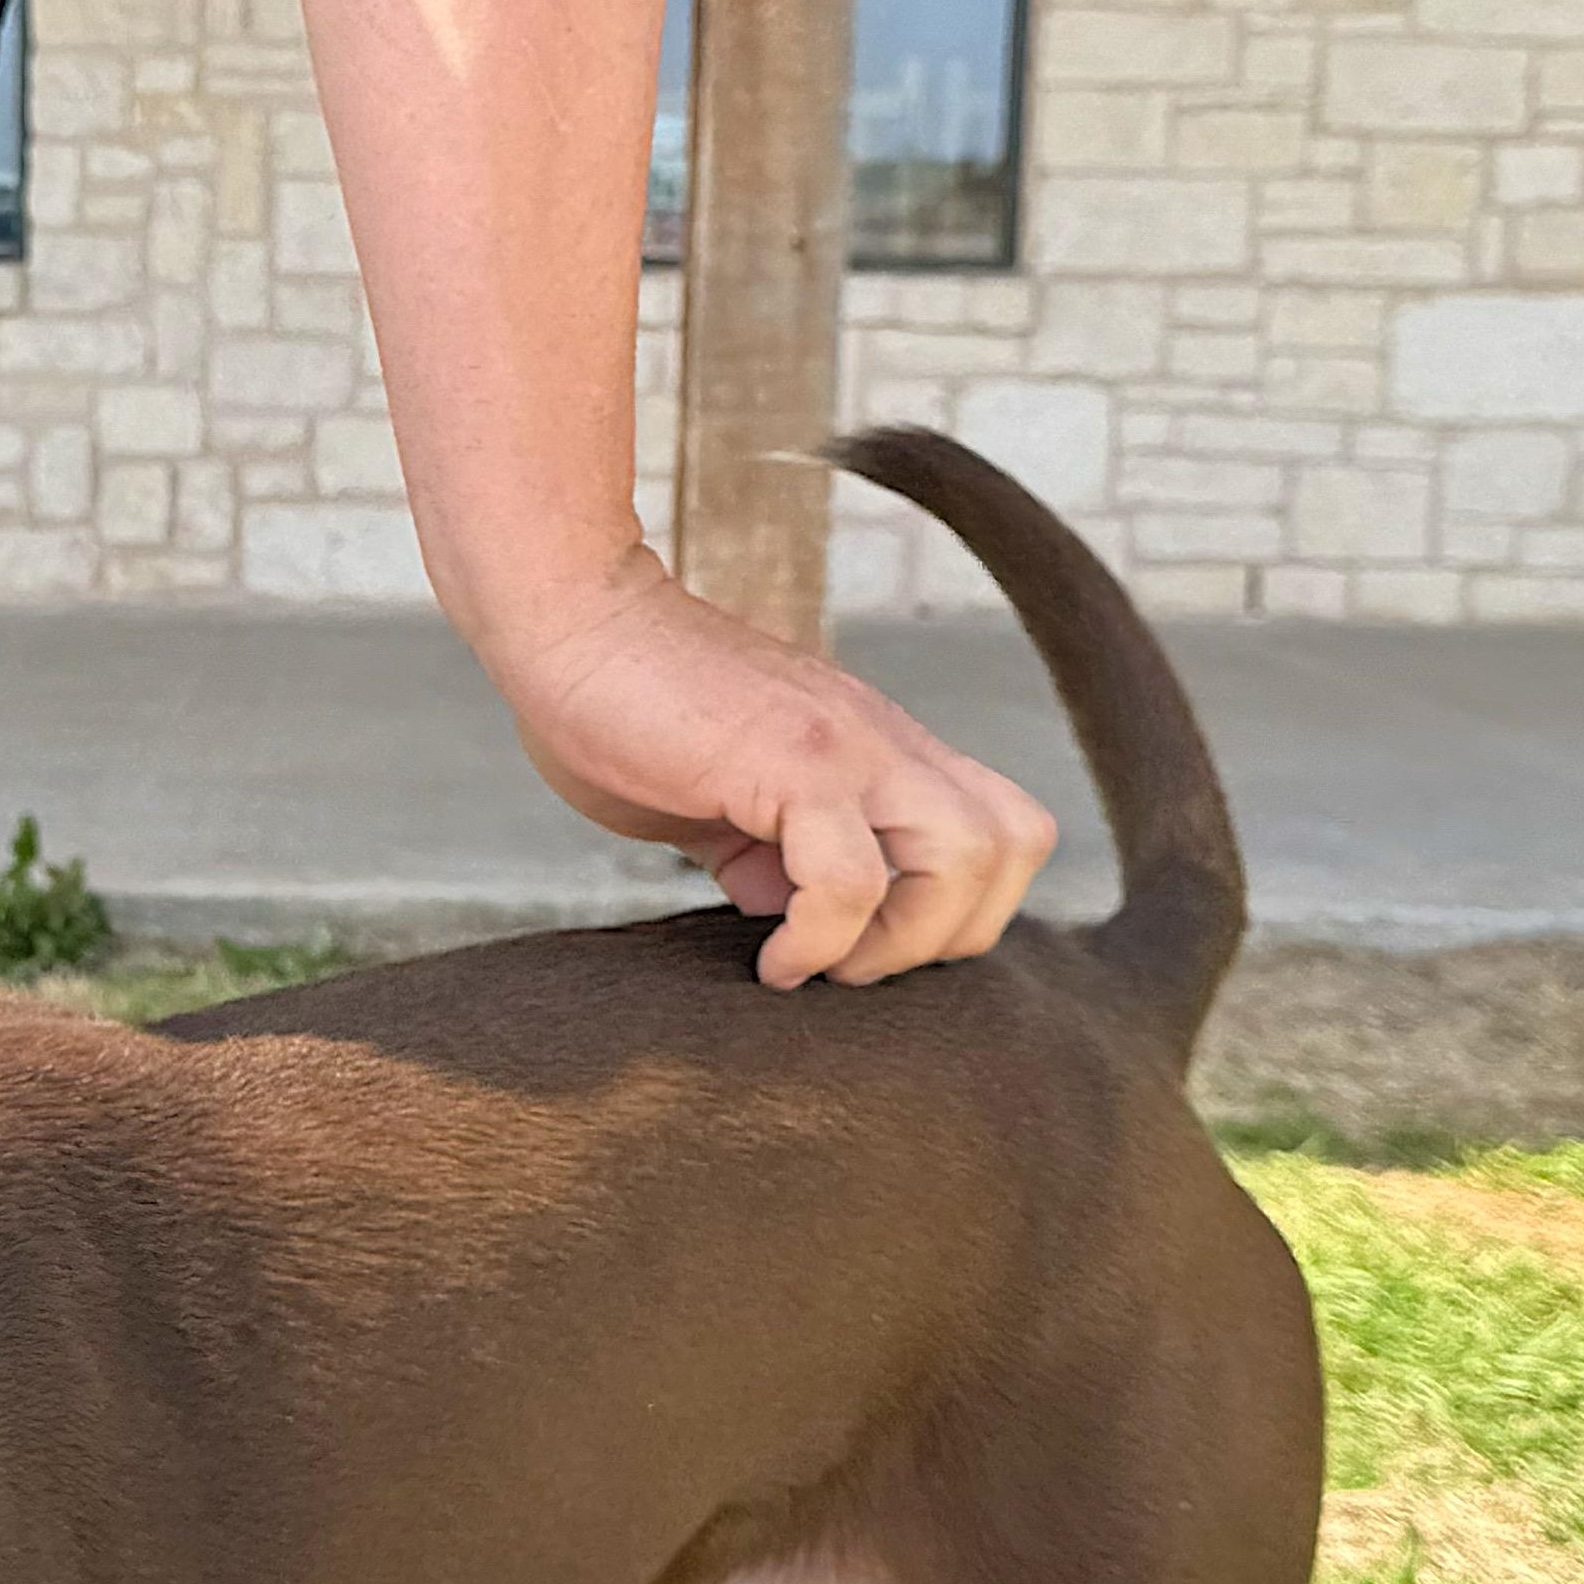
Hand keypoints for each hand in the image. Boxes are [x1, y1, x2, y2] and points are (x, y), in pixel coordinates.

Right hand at [483, 543, 1056, 988]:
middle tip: (855, 964)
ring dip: (904, 940)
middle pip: (1016, 842)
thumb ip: (766, 851)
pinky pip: (853, 877)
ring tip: (821, 961)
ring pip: (969, 855)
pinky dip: (821, 940)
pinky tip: (769, 957)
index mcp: (874, 745)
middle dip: (952, 935)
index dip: (955, 909)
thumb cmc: (621, 704)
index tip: (858, 947)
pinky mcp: (792, 760)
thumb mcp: (715, 797)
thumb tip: (791, 913)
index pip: (997, 828)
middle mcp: (881, 739)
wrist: (567, 619)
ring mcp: (846, 745)